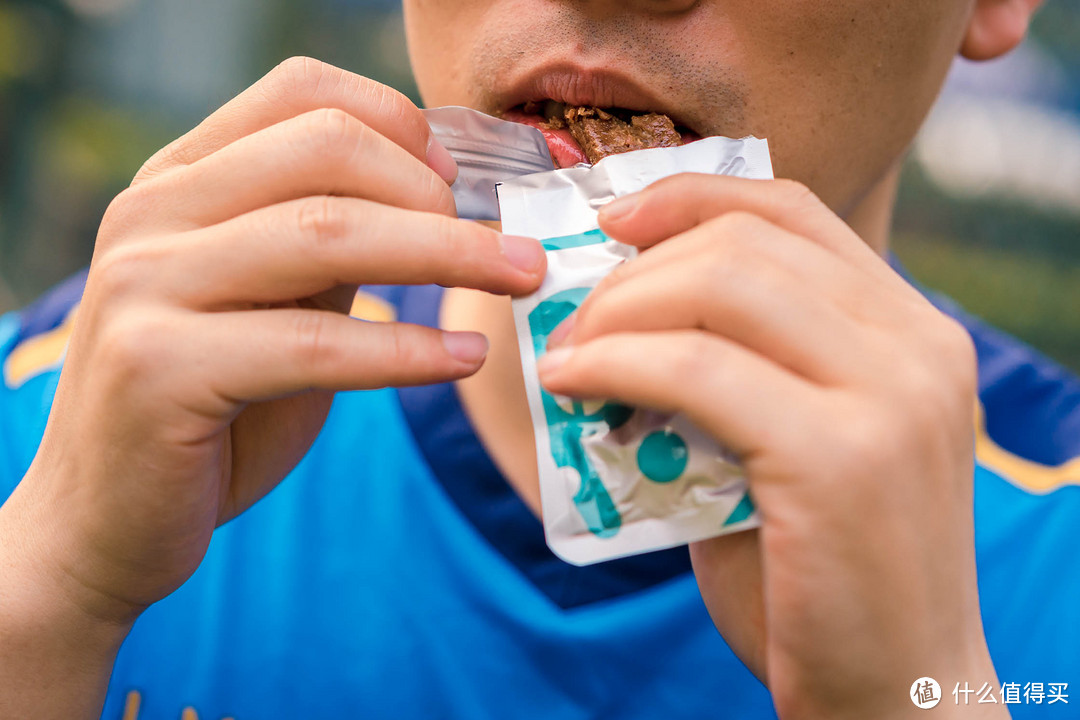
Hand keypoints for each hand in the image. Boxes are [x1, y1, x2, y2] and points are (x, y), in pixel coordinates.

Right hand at [4, 57, 545, 627]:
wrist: (108, 517)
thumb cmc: (211, 407)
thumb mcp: (272, 304)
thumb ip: (330, 245)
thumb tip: (442, 200)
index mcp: (178, 181)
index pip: (301, 92)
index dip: (402, 123)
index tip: (464, 181)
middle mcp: (151, 214)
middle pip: (326, 151)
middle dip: (439, 196)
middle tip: (509, 248)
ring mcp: (144, 286)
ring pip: (327, 234)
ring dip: (449, 255)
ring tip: (522, 280)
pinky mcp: (158, 369)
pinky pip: (315, 344)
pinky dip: (406, 350)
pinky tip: (463, 359)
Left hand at [536, 175, 1002, 717]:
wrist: (896, 697)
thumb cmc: (823, 575)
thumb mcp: (792, 447)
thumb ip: (734, 374)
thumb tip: (617, 321)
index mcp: (912, 332)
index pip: (793, 210)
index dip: (691, 195)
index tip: (613, 220)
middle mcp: (918, 346)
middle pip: (745, 239)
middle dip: (633, 268)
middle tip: (572, 318)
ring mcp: (893, 397)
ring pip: (721, 285)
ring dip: (617, 310)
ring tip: (567, 357)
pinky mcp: (843, 458)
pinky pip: (697, 370)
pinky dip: (615, 363)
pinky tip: (572, 384)